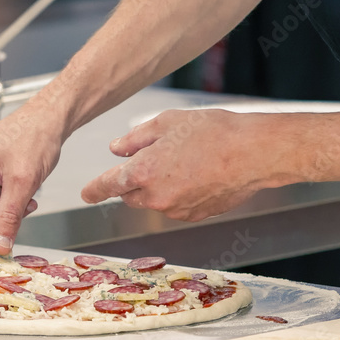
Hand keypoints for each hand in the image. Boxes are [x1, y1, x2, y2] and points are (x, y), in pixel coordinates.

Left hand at [81, 109, 280, 221]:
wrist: (252, 154)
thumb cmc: (212, 132)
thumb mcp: (167, 123)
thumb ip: (135, 139)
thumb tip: (116, 149)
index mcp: (142, 173)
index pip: (107, 186)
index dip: (94, 190)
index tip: (86, 194)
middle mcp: (155, 197)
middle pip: (131, 196)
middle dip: (135, 181)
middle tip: (158, 157)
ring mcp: (176, 210)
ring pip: (156, 201)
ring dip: (160, 186)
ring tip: (188, 161)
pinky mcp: (196, 216)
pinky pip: (177, 206)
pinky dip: (181, 193)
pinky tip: (200, 174)